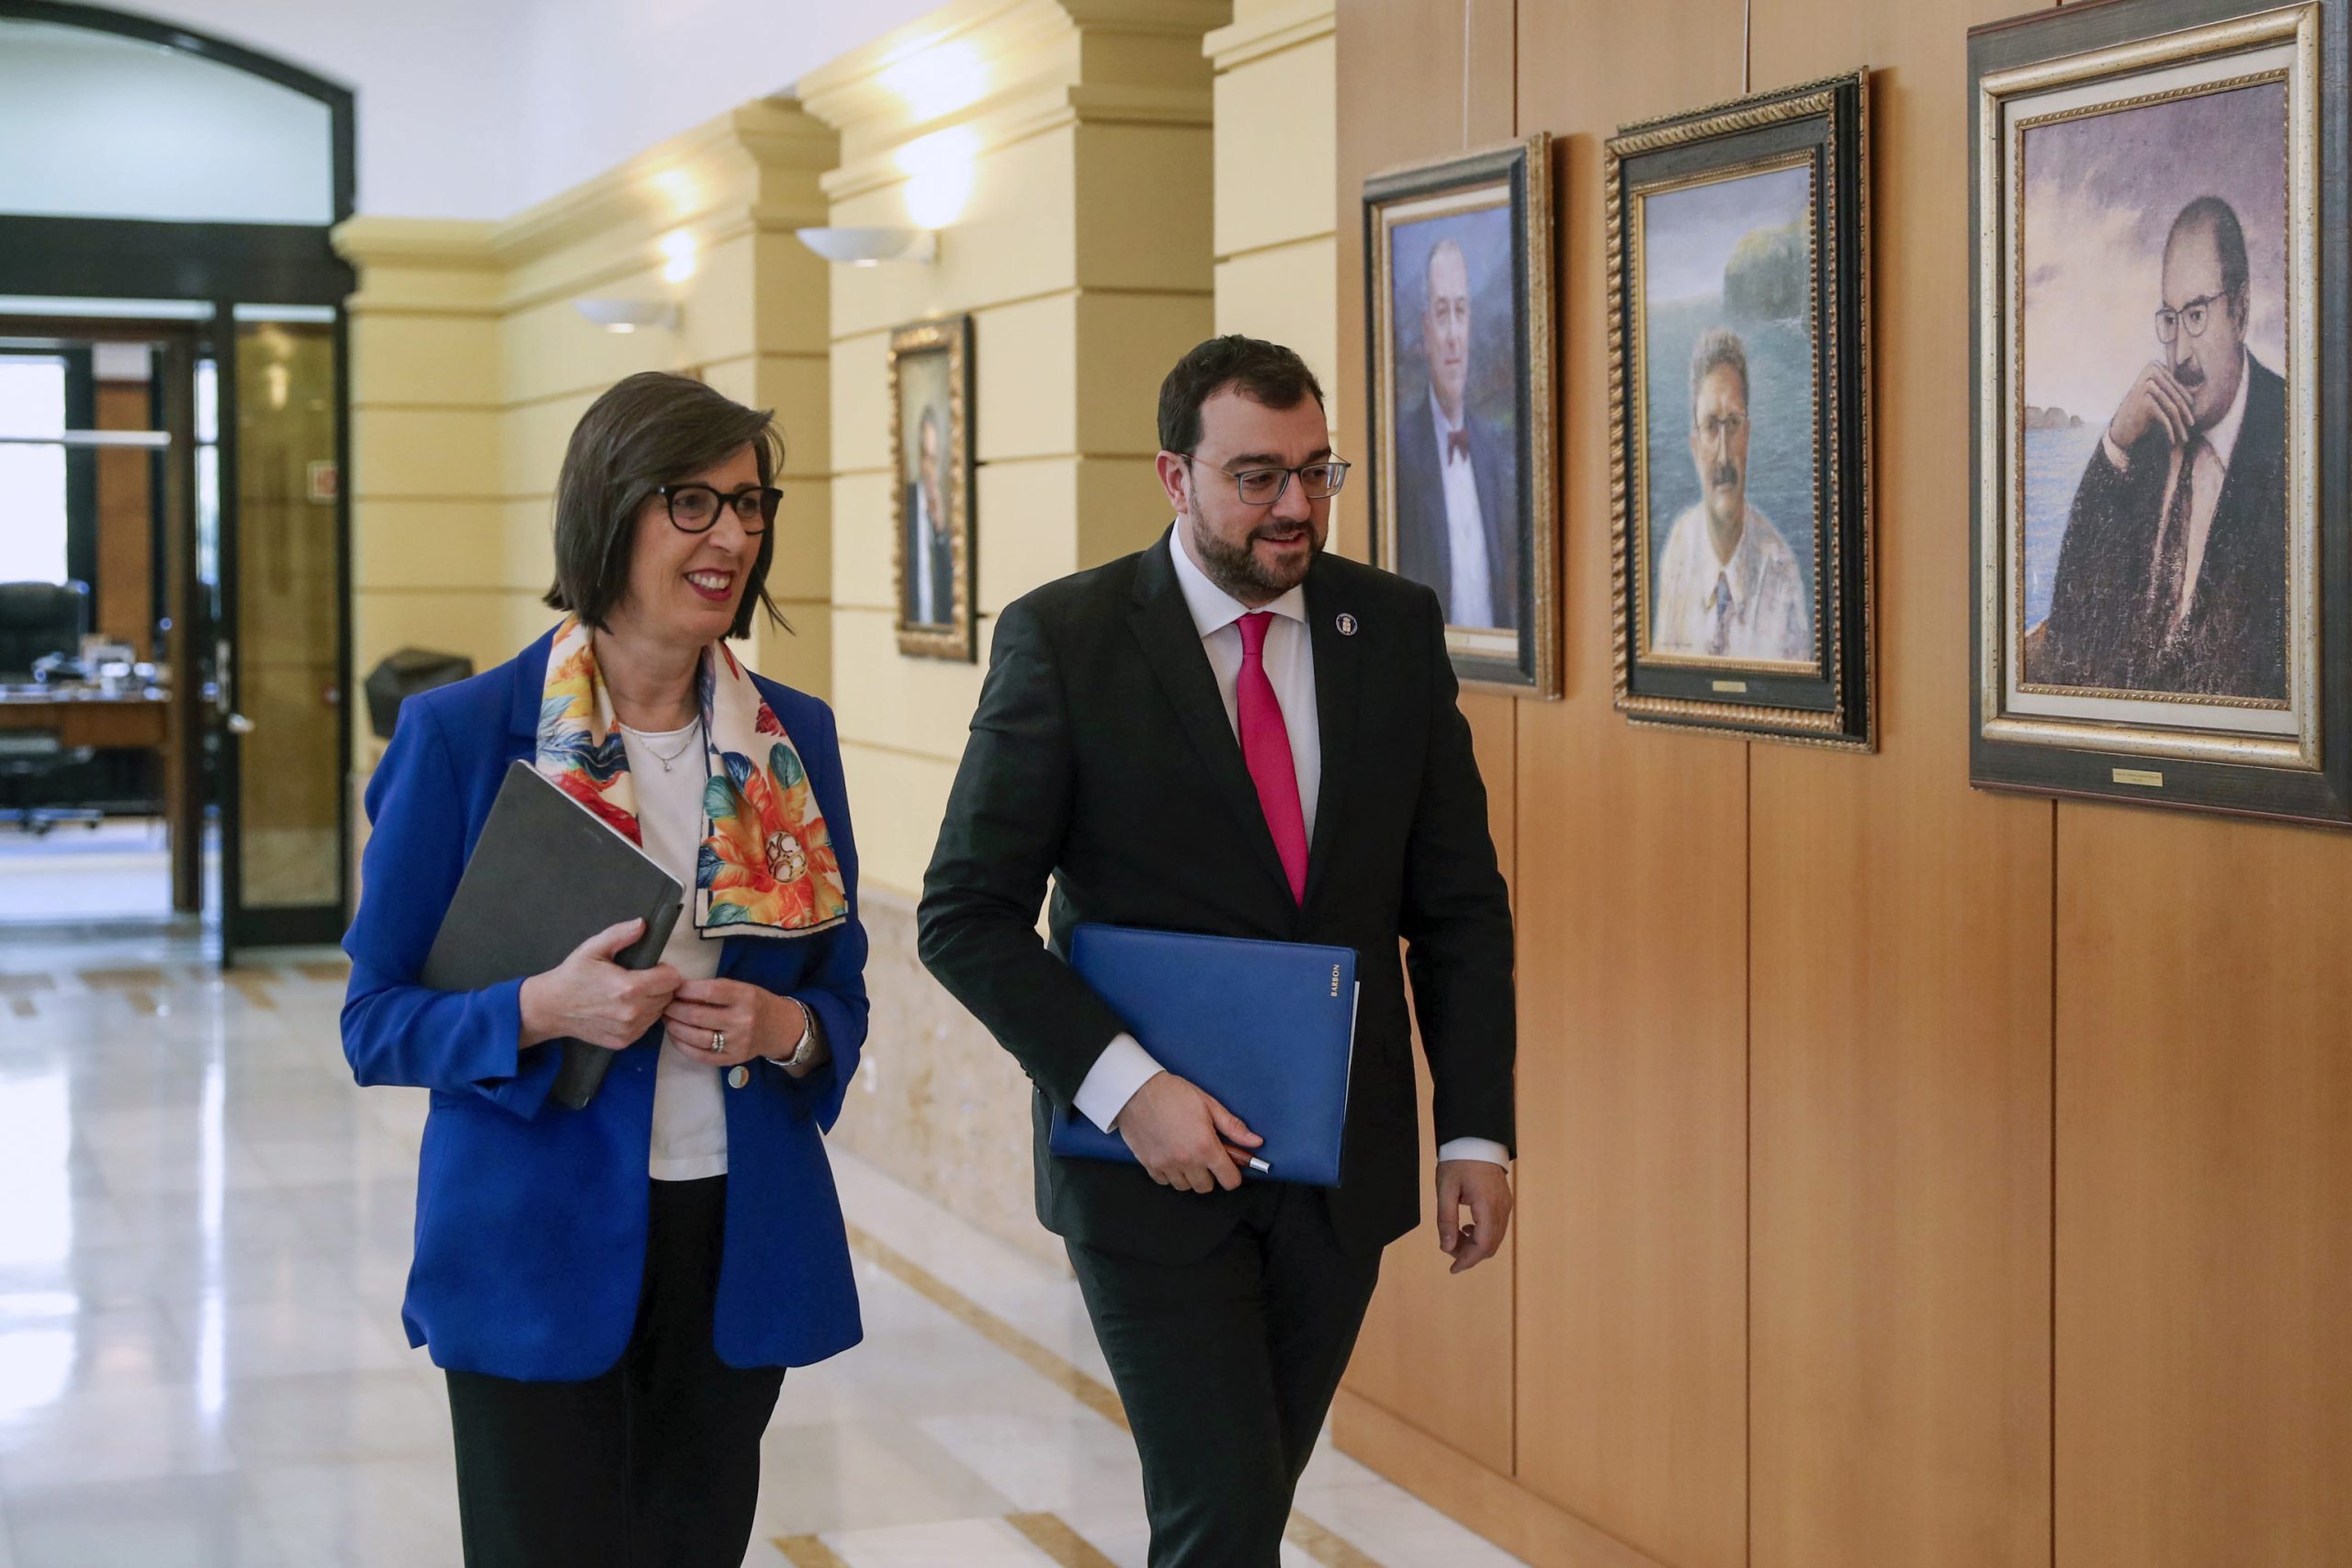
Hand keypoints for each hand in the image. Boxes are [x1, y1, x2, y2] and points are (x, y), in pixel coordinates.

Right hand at [518, 918, 680, 1050]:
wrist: (551, 1008)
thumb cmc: (573, 976)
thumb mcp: (593, 948)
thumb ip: (620, 935)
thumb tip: (642, 924)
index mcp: (629, 987)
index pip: (672, 979)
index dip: (665, 970)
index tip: (652, 967)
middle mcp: (632, 1012)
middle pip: (668, 996)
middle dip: (660, 986)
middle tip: (640, 979)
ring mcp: (628, 1030)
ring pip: (659, 1012)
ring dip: (652, 1002)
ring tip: (631, 994)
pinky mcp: (623, 1041)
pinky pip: (646, 1027)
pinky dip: (641, 1017)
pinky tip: (624, 1008)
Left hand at [661, 978, 802, 1070]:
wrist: (780, 1029)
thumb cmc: (757, 1003)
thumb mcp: (743, 988)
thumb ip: (716, 990)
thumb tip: (680, 990)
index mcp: (745, 996)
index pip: (708, 992)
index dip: (685, 990)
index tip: (673, 988)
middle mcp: (742, 1020)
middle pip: (697, 1016)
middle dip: (674, 1009)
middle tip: (665, 1005)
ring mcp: (737, 1042)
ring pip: (696, 1037)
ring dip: (674, 1027)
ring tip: (667, 1019)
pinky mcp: (732, 1059)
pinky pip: (700, 1055)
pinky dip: (683, 1046)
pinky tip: (675, 1036)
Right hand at [1114, 1072, 1261, 1193]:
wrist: (1137, 1090)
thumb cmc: (1172, 1094)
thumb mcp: (1209, 1105)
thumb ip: (1233, 1127)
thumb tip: (1255, 1142)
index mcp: (1205, 1147)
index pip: (1229, 1180)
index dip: (1233, 1174)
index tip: (1230, 1166)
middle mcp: (1186, 1161)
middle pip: (1207, 1187)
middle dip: (1210, 1175)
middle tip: (1206, 1156)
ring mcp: (1166, 1165)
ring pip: (1185, 1186)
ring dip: (1190, 1175)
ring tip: (1187, 1154)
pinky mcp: (1150, 1165)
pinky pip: (1165, 1182)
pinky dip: (1171, 1174)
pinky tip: (1171, 1156)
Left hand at [1436, 1159, 1512, 1274]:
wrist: (1476, 1139)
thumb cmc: (1459, 1161)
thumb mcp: (1445, 1190)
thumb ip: (1446, 1220)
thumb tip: (1447, 1248)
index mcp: (1487, 1207)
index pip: (1482, 1245)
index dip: (1468, 1260)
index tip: (1452, 1268)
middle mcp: (1502, 1209)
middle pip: (1491, 1245)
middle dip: (1470, 1254)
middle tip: (1449, 1250)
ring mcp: (1506, 1205)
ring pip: (1495, 1238)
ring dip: (1476, 1245)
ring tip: (1455, 1237)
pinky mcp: (1505, 1201)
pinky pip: (1497, 1226)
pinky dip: (1483, 1234)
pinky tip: (1467, 1227)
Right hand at [2108, 362, 2197, 454]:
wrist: (2120, 428)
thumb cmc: (2140, 411)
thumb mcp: (2156, 395)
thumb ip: (2171, 387)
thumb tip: (2196, 387)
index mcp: (2154, 366)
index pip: (2176, 386)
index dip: (2186, 400)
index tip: (2190, 413)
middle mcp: (2150, 372)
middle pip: (2175, 397)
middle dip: (2185, 413)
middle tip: (2192, 425)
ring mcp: (2146, 385)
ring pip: (2172, 408)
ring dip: (2180, 424)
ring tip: (2185, 436)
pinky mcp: (2145, 400)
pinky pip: (2164, 417)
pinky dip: (2170, 430)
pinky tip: (2172, 439)